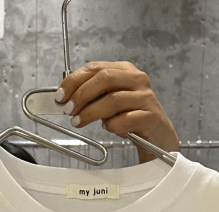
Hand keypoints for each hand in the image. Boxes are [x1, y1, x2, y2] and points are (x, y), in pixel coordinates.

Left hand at [56, 61, 178, 163]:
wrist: (158, 136)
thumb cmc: (131, 118)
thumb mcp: (110, 103)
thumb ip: (93, 96)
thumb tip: (67, 99)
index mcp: (125, 70)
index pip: (96, 68)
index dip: (74, 80)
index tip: (61, 96)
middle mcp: (137, 79)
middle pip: (104, 79)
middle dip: (81, 95)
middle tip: (68, 110)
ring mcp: (145, 97)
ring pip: (113, 99)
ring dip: (91, 112)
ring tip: (79, 122)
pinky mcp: (150, 116)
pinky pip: (125, 120)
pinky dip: (112, 126)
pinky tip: (109, 128)